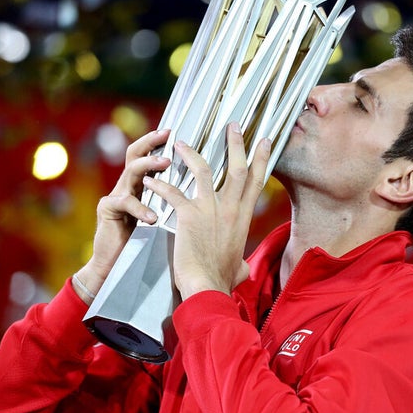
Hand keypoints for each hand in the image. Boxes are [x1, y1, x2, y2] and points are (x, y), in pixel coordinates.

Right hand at [74, 128, 171, 298]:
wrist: (117, 270)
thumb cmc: (147, 248)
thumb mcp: (166, 222)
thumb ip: (181, 208)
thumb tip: (214, 200)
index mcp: (144, 188)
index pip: (151, 157)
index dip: (162, 144)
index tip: (180, 133)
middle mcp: (128, 186)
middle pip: (136, 153)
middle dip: (151, 141)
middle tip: (168, 135)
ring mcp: (116, 195)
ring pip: (131, 170)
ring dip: (150, 165)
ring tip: (166, 164)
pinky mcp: (108, 210)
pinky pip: (125, 202)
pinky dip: (141, 208)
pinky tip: (153, 217)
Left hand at [142, 123, 270, 298]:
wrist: (207, 288)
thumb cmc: (220, 281)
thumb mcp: (238, 269)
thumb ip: (242, 264)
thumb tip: (244, 269)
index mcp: (242, 218)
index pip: (256, 182)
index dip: (260, 159)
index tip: (263, 140)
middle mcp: (230, 209)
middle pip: (238, 168)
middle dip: (236, 143)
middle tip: (233, 125)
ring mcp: (210, 210)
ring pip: (204, 170)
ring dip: (192, 153)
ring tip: (181, 142)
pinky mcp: (188, 215)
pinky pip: (172, 191)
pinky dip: (159, 184)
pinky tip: (149, 179)